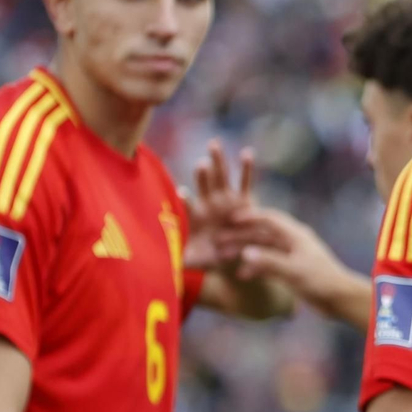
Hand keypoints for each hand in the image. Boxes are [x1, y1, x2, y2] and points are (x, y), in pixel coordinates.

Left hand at [184, 139, 256, 270]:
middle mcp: (210, 204)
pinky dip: (246, 167)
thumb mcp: (196, 261)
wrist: (231, 255)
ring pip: (221, 177)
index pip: (190, 207)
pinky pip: (245, 182)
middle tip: (201, 162)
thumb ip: (181, 261)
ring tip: (214, 145)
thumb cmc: (210, 258)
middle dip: (203, 173)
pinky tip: (246, 153)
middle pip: (204, 185)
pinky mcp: (243, 199)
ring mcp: (226, 199)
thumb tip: (166, 267)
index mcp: (197, 217)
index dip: (187, 200)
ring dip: (218, 161)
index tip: (182, 192)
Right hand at [228, 207, 357, 313]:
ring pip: (263, 249)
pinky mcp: (292, 269)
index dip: (249, 216)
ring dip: (245, 252)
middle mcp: (293, 241)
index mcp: (296, 235)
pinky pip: (269, 264)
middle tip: (218, 240)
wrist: (340, 299)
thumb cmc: (321, 281)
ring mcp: (292, 255)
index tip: (229, 219)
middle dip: (240, 236)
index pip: (269, 218)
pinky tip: (242, 275)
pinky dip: (256, 267)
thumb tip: (244, 253)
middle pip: (262, 233)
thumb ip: (269, 262)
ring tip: (224, 257)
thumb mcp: (293, 271)